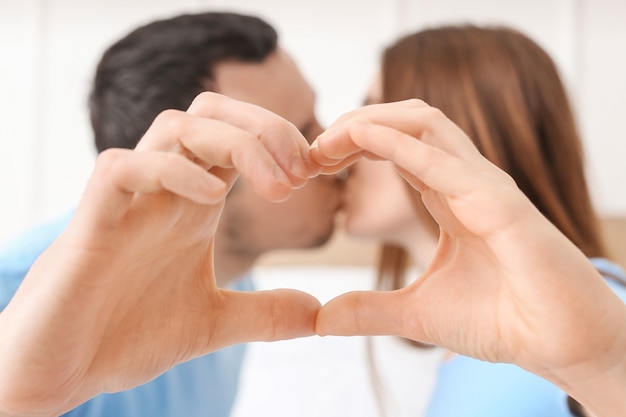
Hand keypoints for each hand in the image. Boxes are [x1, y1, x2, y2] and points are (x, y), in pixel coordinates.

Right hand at [0, 93, 320, 416]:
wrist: (63, 370)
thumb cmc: (126, 335)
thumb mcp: (212, 322)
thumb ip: (263, 313)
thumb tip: (317, 313)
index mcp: (193, 205)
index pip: (239, 140)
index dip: (282, 143)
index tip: (317, 173)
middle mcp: (164, 191)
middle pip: (211, 115)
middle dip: (265, 128)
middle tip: (303, 171)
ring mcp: (128, 201)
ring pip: (175, 126)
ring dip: (236, 143)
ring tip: (279, 187)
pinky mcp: (91, 221)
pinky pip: (125, 167)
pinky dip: (172, 172)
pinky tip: (211, 199)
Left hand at [312, 100, 625, 415]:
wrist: (559, 345)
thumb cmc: (502, 321)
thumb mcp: (417, 314)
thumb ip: (369, 310)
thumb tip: (322, 318)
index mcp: (448, 197)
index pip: (395, 148)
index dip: (352, 146)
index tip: (312, 164)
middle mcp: (466, 182)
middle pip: (407, 122)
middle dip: (355, 124)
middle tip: (311, 148)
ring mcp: (484, 188)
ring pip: (425, 124)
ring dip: (370, 124)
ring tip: (327, 142)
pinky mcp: (500, 205)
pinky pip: (444, 162)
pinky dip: (399, 145)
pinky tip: (361, 138)